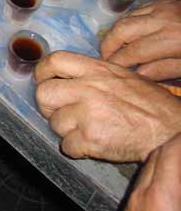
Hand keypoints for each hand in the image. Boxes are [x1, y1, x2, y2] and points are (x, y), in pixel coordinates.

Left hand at [35, 51, 180, 161]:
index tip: (44, 81)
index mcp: (96, 70)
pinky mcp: (91, 139)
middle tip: (62, 111)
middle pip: (43, 94)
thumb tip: (65, 77)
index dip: (42, 73)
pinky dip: (76, 149)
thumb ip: (92, 74)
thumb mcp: (121, 75)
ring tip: (84, 129)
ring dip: (65, 130)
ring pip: (54, 123)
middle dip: (48, 105)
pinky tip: (90, 144)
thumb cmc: (149, 103)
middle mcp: (88, 88)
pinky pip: (67, 146)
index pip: (53, 61)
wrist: (169, 129)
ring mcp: (88, 114)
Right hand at [101, 0, 180, 80]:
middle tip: (106, 59)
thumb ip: (164, 70)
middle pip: (122, 30)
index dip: (118, 62)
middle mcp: (162, 19)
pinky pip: (138, 10)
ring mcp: (162, 6)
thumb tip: (137, 75)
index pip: (133, 52)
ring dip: (116, 33)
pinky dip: (129, 22)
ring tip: (114, 48)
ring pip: (127, 18)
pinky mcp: (164, 0)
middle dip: (109, 45)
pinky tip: (129, 34)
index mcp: (171, 39)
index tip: (110, 72)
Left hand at [124, 133, 180, 210]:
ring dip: (165, 160)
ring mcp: (133, 205)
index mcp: (162, 196)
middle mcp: (142, 195)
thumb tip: (179, 177)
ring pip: (147, 169)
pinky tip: (171, 185)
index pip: (171, 152)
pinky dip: (157, 177)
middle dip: (175, 147)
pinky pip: (142, 185)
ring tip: (180, 162)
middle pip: (157, 156)